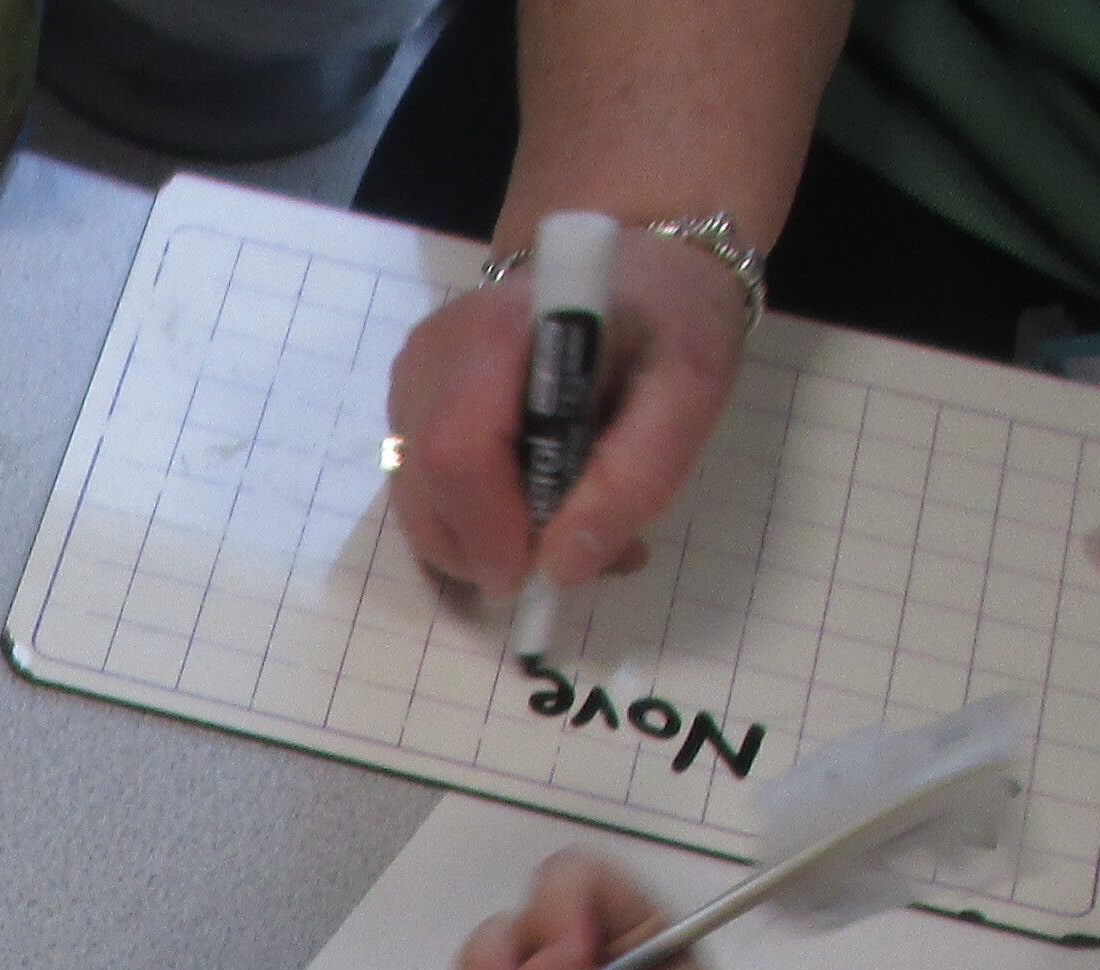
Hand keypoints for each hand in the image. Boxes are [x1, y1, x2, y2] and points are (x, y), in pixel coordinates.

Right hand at [387, 226, 752, 596]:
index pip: (458, 448)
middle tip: (566, 558)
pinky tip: (531, 501)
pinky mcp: (409, 404)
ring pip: (417, 499)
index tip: (532, 576)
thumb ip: (637, 477)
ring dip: (482, 542)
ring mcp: (413, 380)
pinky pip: (424, 490)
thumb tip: (563, 568)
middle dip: (485, 549)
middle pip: (424, 484)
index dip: (485, 528)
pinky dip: (473, 521)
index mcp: (500, 329)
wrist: (637, 263)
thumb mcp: (690, 390)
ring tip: (562, 525)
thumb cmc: (669, 318)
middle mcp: (434, 353)